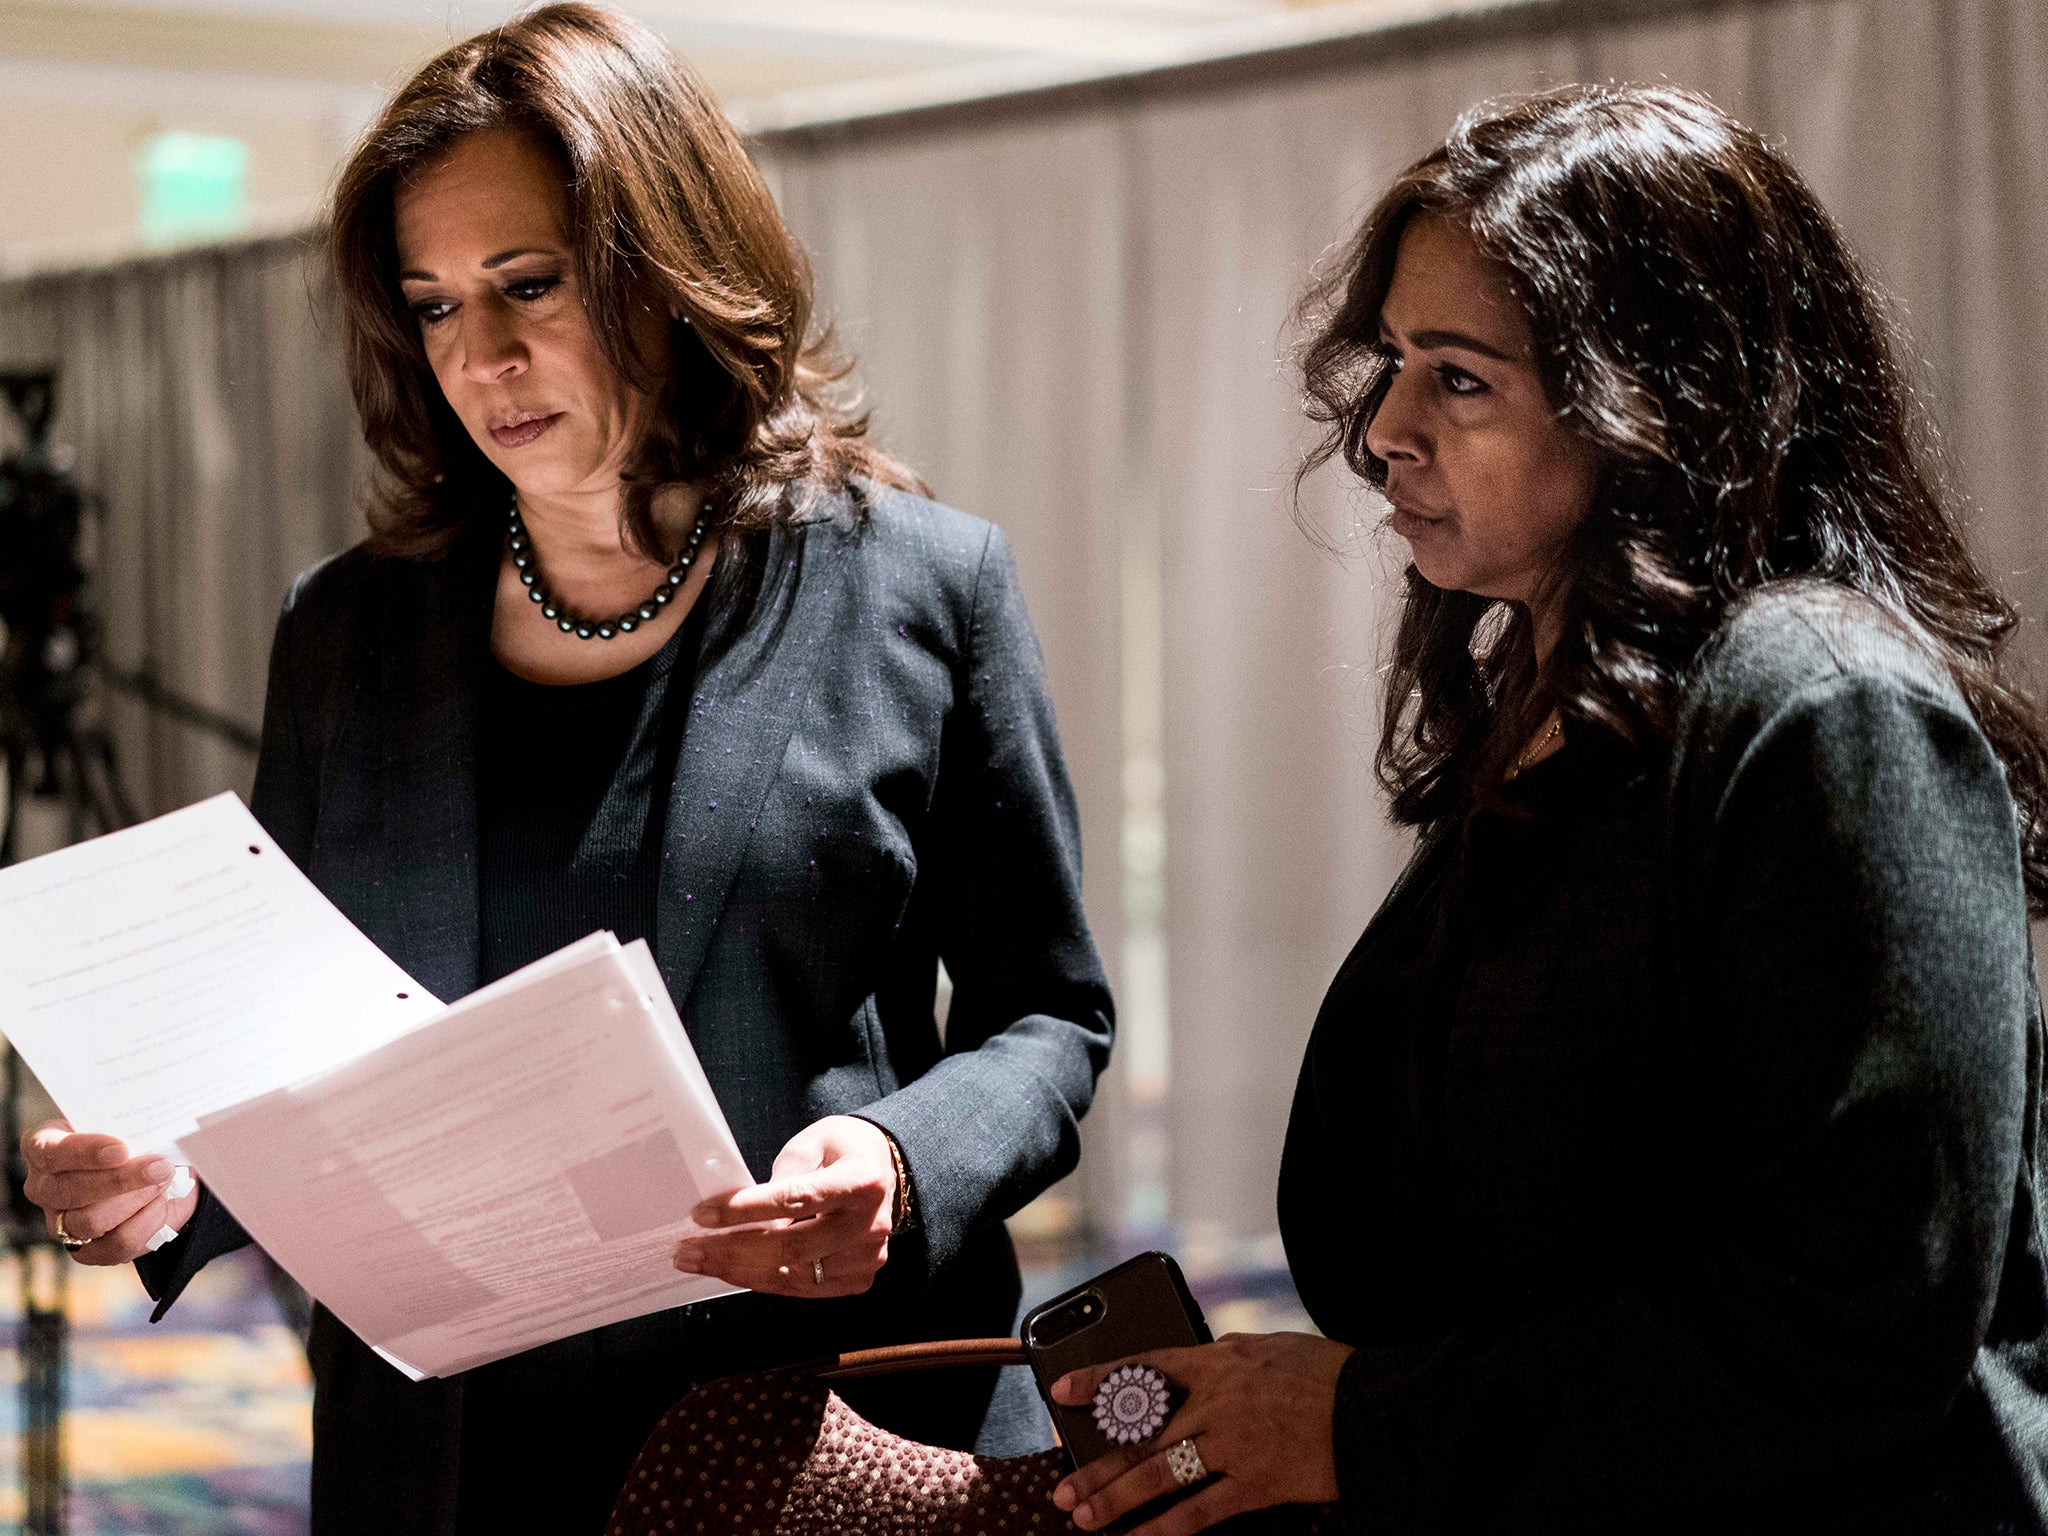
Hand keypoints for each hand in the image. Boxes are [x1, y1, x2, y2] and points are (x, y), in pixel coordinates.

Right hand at [19, 1119, 201, 1265]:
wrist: (159, 1173)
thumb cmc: (136, 1139)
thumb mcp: (131, 1123)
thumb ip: (132, 1125)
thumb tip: (156, 1133)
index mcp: (44, 1147)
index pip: (49, 1151)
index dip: (84, 1152)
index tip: (121, 1150)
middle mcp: (44, 1187)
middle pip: (69, 1191)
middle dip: (120, 1180)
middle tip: (160, 1166)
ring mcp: (60, 1223)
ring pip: (90, 1221)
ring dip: (137, 1199)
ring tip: (164, 1180)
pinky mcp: (86, 1251)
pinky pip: (116, 1244)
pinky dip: (147, 1222)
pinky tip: (160, 1203)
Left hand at [673, 1114, 897, 1297]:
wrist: (884, 1170)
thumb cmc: (841, 1150)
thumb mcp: (812, 1143)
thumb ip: (781, 1174)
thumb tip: (738, 1210)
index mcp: (861, 1181)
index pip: (796, 1199)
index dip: (746, 1209)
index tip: (702, 1214)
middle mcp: (869, 1224)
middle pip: (791, 1247)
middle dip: (731, 1250)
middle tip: (687, 1249)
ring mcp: (866, 1257)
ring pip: (791, 1274)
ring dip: (738, 1270)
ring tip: (699, 1260)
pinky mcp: (858, 1279)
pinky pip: (801, 1287)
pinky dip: (763, 1279)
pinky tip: (733, 1268)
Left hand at [1050, 1332, 1355, 1533]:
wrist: (1375, 1406)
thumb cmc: (1328, 1373)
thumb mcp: (1269, 1347)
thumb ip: (1227, 1358)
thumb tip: (1195, 1364)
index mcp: (1218, 1360)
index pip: (1144, 1367)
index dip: (1099, 1379)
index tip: (1063, 1392)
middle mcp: (1216, 1400)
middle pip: (1141, 1435)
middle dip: (1098, 1465)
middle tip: (1063, 1487)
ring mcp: (1232, 1444)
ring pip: (1160, 1475)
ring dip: (1118, 1500)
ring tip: (1085, 1518)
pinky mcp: (1256, 1483)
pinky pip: (1202, 1512)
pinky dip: (1167, 1530)